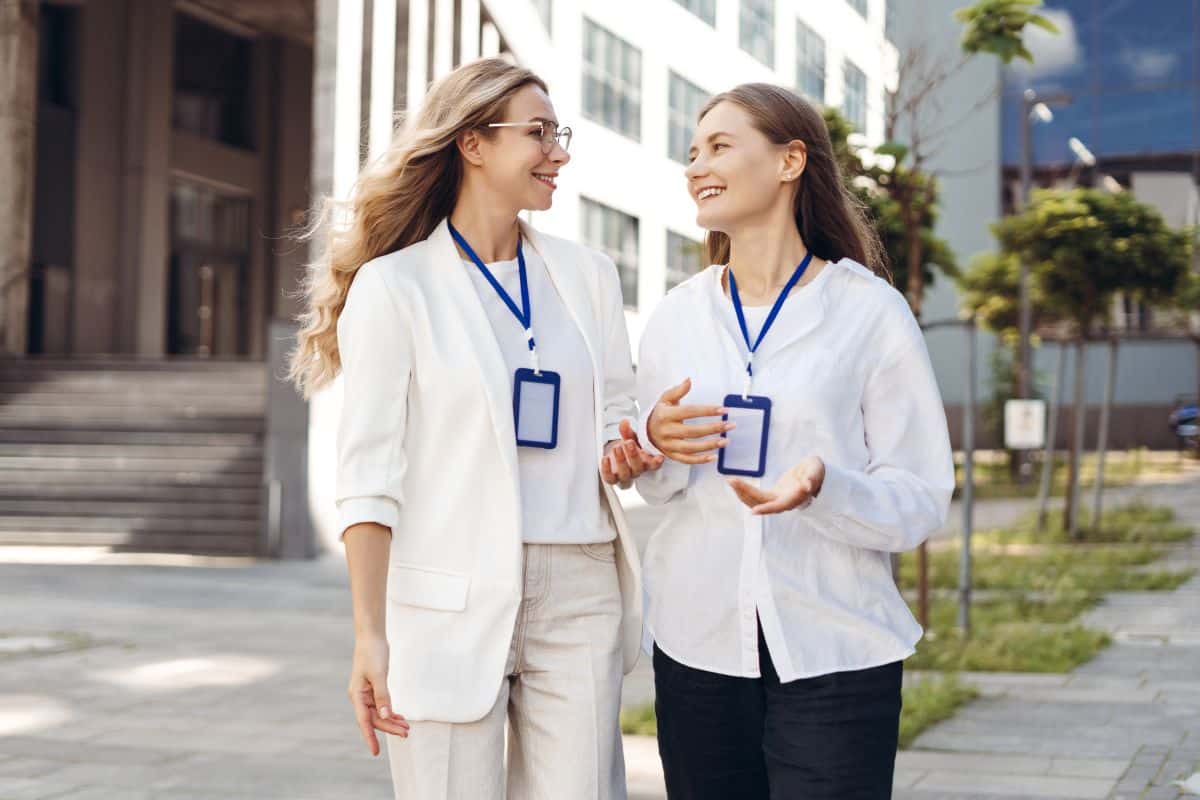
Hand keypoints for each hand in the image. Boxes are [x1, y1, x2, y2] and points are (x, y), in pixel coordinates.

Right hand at [348, 634, 409, 754]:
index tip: (375, 752)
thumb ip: (382, 695)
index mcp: (356, 695)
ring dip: (392, 721)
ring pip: (379, 713)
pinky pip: (381, 705)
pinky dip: (391, 712)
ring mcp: (366, 693)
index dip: (370, 737)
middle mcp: (359, 697)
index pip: (364, 721)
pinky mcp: (373, 688)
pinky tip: (400, 716)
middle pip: (375, 719)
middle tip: (406, 733)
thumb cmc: (372, 653)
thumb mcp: (378, 675)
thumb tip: (386, 715)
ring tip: (407, 727)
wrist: (371, 637)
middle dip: (390, 727)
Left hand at [601, 419, 663, 488]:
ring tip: (617, 447)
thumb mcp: (630, 438)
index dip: (656, 463)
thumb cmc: (629, 448)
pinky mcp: (612, 478)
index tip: (659, 457)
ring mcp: (625, 476)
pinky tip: (605, 458)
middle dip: (633, 455)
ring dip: (621, 460)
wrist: (618, 455)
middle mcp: (637, 470)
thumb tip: (624, 422)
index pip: (654, 465)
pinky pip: (609, 478)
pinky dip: (606, 469)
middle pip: (638, 468)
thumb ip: (628, 432)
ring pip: (624, 474)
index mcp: (646, 462)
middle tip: (629, 443)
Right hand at [646, 378, 733, 464]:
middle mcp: (666, 431)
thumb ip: (678, 390)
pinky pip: (686, 460)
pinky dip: (700, 460)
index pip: (689, 412)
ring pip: (690, 448)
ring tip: (725, 441)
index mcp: (665, 415)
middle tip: (729, 425)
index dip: (707, 411)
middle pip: (692, 431)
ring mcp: (668, 445)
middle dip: (713, 428)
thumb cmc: (660, 413)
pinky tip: (713, 457)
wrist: (647, 431)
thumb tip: (688, 380)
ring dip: (710, 445)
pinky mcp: (671, 455)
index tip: (723, 410)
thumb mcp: (665, 399)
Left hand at [728, 456, 825, 514]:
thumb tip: (807, 486)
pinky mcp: (772, 496)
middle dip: (745, 493)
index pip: (778, 506)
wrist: (814, 473)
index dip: (767, 509)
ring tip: (730, 480)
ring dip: (741, 492)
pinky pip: (755, 496)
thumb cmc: (815, 470)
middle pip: (761, 503)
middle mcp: (784, 502)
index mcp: (794, 498)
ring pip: (755, 501)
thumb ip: (812, 478)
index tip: (753, 512)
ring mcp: (776, 500)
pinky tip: (735, 483)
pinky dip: (744, 491)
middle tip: (731, 480)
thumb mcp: (815, 471)